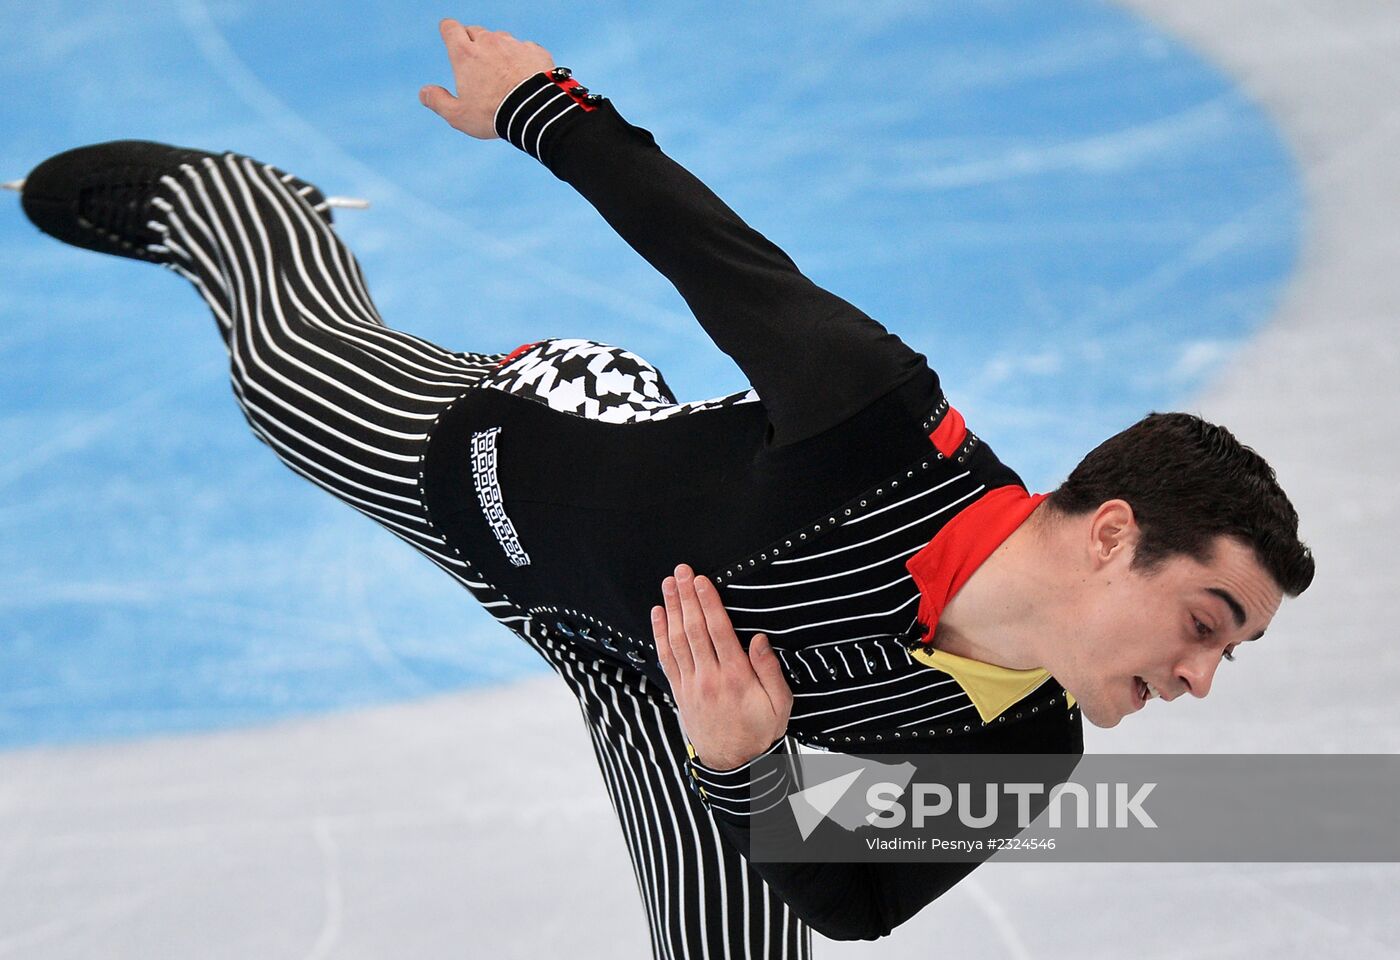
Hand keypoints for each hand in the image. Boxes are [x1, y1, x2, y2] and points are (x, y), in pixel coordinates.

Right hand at [419, 19, 555, 138]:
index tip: (450, 38)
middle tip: (476, 64)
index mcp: (465, 54)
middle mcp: (489, 42)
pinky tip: (524, 76)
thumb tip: (424, 93)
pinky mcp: (535, 51)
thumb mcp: (459, 115)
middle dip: (473, 42)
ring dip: (498, 49)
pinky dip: (522, 58)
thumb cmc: (494, 115)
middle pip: (475, 31)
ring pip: (501, 38)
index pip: (450, 27)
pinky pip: (525, 48)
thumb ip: (438, 101)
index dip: (448, 31)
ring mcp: (513, 44)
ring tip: (502, 73)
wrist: (536, 112)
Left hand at [651, 564, 792, 769]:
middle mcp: (710, 678)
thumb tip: (761, 639)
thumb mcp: (780, 704)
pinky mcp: (680, 692)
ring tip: (668, 584)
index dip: (708, 603)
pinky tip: (658, 614)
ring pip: (677, 640)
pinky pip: (666, 658)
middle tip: (680, 571)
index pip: (718, 631)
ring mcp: (691, 685)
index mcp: (736, 677)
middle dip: (687, 597)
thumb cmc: (761, 731)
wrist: (735, 766)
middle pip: (694, 630)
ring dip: (671, 610)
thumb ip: (770, 670)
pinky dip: (660, 634)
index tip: (701, 580)